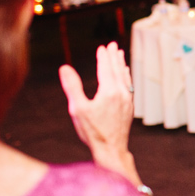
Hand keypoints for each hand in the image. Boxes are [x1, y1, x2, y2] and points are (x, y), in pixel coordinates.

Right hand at [58, 42, 135, 175]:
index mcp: (109, 91)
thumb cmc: (92, 131)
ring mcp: (127, 100)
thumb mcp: (77, 109)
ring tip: (120, 55)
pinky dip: (126, 77)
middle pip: (117, 70)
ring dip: (121, 65)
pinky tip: (126, 75)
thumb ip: (72, 87)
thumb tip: (64, 68)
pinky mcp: (130, 107)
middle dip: (114, 57)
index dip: (103, 57)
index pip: (106, 68)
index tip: (102, 47)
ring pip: (125, 77)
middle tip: (113, 44)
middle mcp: (121, 93)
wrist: (111, 150)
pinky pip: (129, 86)